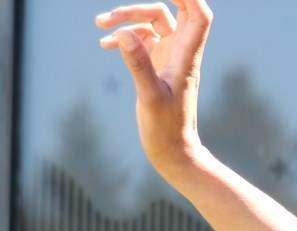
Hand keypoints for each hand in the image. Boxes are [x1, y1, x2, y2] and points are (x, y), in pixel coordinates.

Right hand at [96, 0, 214, 173]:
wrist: (171, 150)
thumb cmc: (166, 128)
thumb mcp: (149, 97)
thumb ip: (139, 65)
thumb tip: (125, 33)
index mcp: (186, 56)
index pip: (198, 15)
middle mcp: (181, 52)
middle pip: (167, 12)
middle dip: (139, 7)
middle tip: (104, 18)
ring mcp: (169, 57)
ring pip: (152, 23)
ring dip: (126, 19)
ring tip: (98, 25)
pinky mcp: (158, 65)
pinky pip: (142, 39)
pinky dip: (125, 36)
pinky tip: (104, 44)